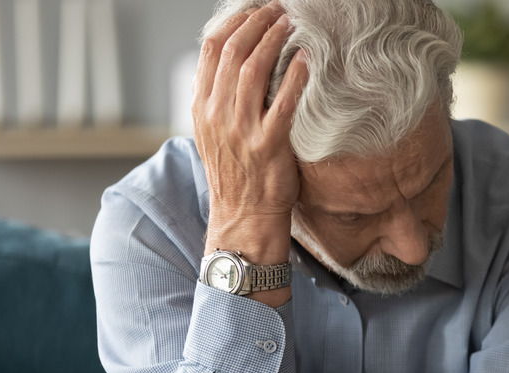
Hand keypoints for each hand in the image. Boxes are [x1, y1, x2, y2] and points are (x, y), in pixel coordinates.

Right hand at [192, 3, 307, 264]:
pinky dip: (294, 76)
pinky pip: (282, 102)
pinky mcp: (268, 145)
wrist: (244, 215)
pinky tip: (306, 59)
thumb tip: (235, 60)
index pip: (210, 48)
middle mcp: (217, 114)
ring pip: (254, 69)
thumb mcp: (214, 133)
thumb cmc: (236, 173)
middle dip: (257, 23)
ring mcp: (241, 130)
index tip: (254, 9)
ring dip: (274, 40)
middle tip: (278, 10)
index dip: (234, 21)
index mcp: (202, 107)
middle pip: (233, 51)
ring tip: (291, 24)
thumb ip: (219, 97)